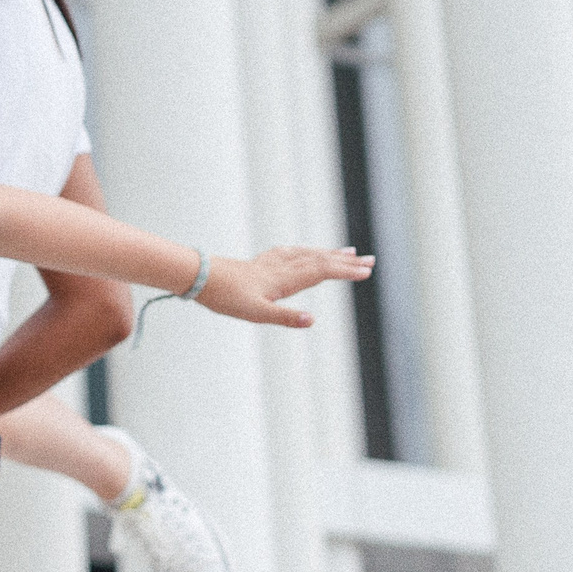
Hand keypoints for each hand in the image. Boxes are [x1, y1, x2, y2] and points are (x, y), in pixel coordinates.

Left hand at [194, 246, 372, 328]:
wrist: (201, 278)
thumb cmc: (226, 298)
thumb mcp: (256, 314)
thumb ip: (285, 317)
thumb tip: (313, 320)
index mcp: (285, 279)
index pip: (322, 271)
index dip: (345, 270)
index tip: (366, 271)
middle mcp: (283, 267)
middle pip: (320, 260)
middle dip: (346, 261)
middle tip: (371, 260)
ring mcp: (273, 262)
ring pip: (308, 254)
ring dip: (330, 254)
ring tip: (350, 252)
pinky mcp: (262, 262)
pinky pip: (293, 252)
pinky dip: (308, 251)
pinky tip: (308, 252)